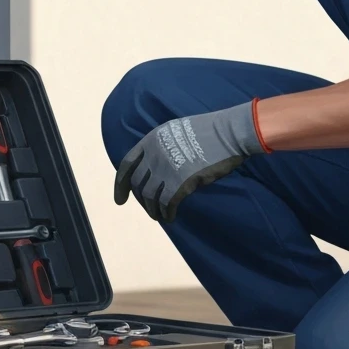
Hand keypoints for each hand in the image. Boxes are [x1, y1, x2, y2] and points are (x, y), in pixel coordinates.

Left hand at [113, 101, 266, 222]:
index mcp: (151, 140)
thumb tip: (155, 166)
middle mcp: (154, 154)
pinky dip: (166, 213)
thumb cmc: (207, 131)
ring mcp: (166, 168)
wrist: (228, 133)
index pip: (127, 165)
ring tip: (159, 216)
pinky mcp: (181, 182)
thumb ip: (161, 146)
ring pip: (150, 197)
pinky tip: (170, 217)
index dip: (120, 184)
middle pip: (138, 184)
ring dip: (152, 210)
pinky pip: (166, 203)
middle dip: (141, 200)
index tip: (120, 200)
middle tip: (149, 209)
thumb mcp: (175, 131)